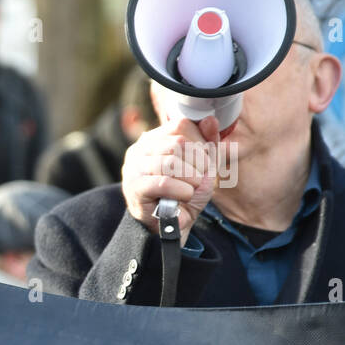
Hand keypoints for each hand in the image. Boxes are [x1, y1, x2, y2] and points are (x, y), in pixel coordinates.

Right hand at [121, 116, 222, 245]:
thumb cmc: (185, 193)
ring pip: (170, 162)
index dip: (201, 141)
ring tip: (194, 188)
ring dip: (192, 178)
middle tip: (201, 178)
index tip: (205, 161)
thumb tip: (211, 119)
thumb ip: (209, 141)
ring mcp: (133, 167)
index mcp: (154, 138)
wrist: (172, 226)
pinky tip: (185, 196)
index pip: (181, 124)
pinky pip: (163, 182)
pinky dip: (182, 190)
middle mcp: (140, 148)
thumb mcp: (203, 165)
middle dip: (198, 162)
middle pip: (178, 143)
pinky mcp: (134, 187)